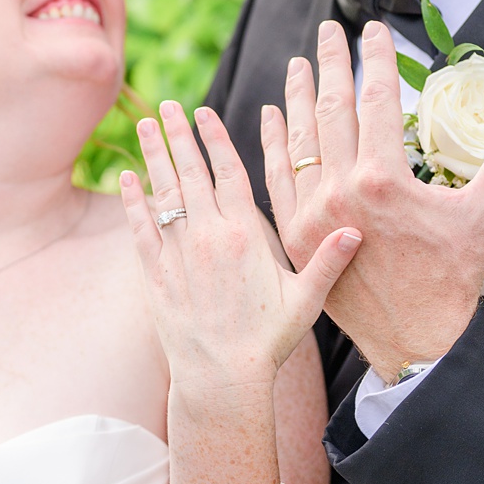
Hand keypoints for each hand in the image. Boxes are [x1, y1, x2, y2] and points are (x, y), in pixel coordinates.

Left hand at [120, 101, 362, 397]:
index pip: (229, 174)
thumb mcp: (307, 299)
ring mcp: (178, 254)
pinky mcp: (156, 276)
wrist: (222, 378)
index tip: (204, 113)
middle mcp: (208, 238)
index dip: (216, 140)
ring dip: (154, 157)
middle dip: (178, 136)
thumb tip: (355, 228)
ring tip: (145, 124)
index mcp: (246, 236)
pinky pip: (141, 229)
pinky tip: (127, 179)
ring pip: (164, 194)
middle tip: (167, 105)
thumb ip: (328, 260)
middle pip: (192, 174)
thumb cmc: (269, 340)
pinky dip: (133, 202)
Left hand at [262, 23, 483, 379]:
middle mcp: (339, 192)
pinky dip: (273, 143)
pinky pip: (278, 179)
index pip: (378, 101)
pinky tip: (271, 114)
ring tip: (300, 62)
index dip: (377, 61)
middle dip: (332, 65)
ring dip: (297, 96)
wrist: (415, 341)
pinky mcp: (295, 238)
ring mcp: (310, 216)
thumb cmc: (455, 277)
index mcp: (384, 180)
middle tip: (330, 30)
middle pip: (332, 111)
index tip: (373, 31)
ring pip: (299, 141)